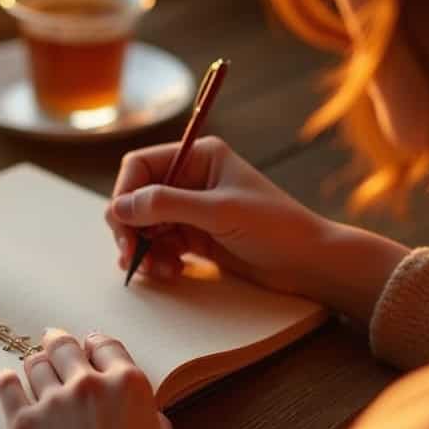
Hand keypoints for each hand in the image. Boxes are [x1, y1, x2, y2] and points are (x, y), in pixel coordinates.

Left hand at [0, 329, 185, 428]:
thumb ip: (157, 424)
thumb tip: (149, 415)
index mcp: (128, 386)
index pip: (106, 346)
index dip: (96, 344)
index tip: (89, 346)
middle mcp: (88, 384)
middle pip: (65, 347)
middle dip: (59, 342)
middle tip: (53, 340)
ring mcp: (52, 402)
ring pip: (35, 363)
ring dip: (36, 362)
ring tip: (33, 365)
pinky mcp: (22, 423)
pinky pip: (7, 388)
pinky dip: (7, 380)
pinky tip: (7, 378)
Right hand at [106, 136, 408, 322]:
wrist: (310, 262)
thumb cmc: (275, 227)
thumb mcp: (219, 212)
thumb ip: (167, 205)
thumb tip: (118, 207)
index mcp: (199, 156)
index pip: (141, 165)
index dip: (125, 193)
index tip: (121, 225)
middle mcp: (192, 178)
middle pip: (138, 197)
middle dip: (132, 227)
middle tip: (131, 256)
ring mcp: (193, 208)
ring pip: (147, 225)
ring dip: (145, 248)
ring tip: (158, 270)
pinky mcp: (197, 236)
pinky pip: (162, 244)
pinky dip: (159, 258)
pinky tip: (172, 272)